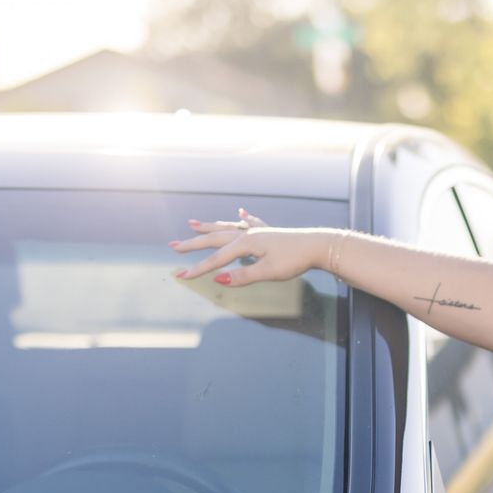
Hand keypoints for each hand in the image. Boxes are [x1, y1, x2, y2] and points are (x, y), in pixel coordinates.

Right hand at [169, 209, 316, 286]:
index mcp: (245, 244)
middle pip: (214, 239)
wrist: (318, 245)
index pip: (216, 260)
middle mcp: (248, 233)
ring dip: (209, 227)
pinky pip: (250, 222)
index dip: (198, 269)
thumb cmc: (295, 259)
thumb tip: (220, 279)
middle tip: (173, 246)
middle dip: (193, 243)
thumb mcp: (268, 273)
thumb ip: (243, 276)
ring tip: (192, 223)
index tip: (181, 276)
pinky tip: (240, 213)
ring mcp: (258, 230)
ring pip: (227, 227)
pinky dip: (242, 218)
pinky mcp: (269, 231)